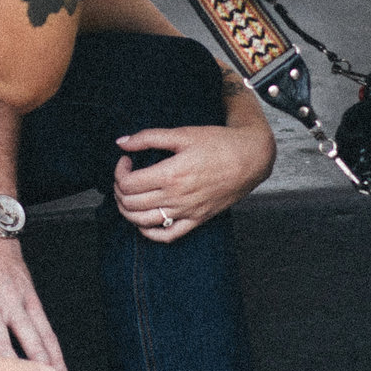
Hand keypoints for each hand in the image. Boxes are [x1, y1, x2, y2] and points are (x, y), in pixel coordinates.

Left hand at [111, 122, 274, 238]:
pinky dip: (149, 232)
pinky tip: (144, 220)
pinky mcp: (197, 219)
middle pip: (131, 203)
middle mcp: (176, 197)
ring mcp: (186, 212)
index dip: (119, 171)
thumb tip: (122, 142)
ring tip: (129, 195)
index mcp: (170, 175)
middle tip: (124, 175)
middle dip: (119, 189)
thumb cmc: (219, 144)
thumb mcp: (182, 134)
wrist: (251, 158)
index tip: (126, 160)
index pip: (128, 184)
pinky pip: (167, 236)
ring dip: (127, 211)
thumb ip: (148, 137)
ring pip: (142, 222)